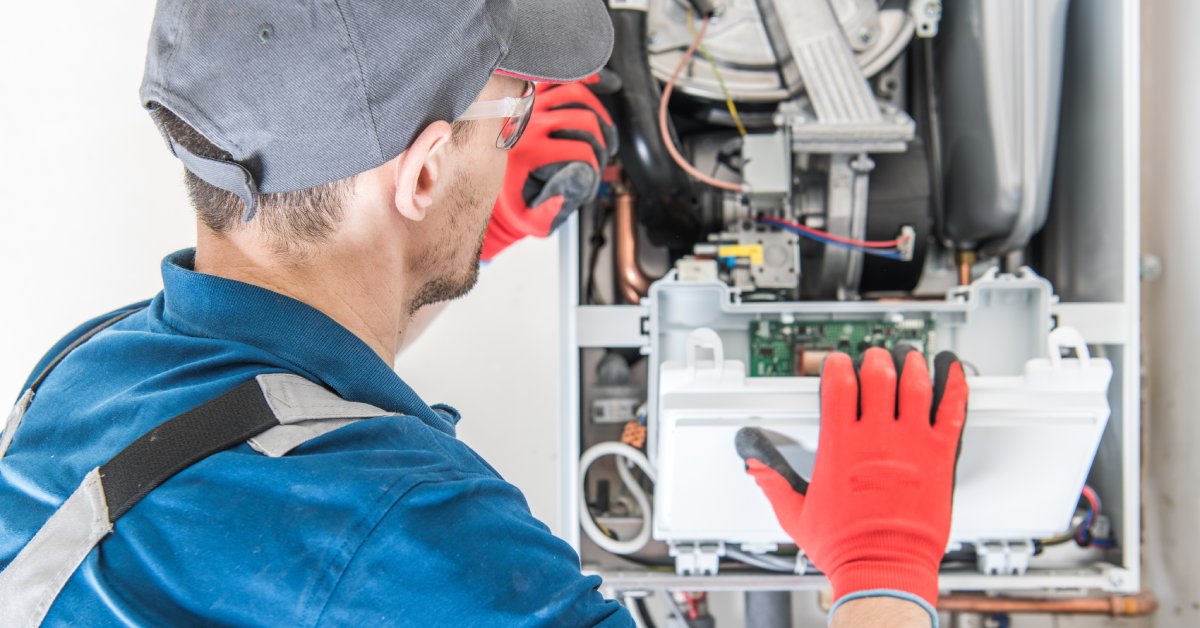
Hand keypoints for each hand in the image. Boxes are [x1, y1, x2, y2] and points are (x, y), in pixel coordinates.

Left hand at [481, 80, 616, 260]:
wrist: (482, 178)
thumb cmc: (510, 197)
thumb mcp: (528, 217)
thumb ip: (550, 212)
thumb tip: (572, 189)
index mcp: (529, 152)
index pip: (580, 150)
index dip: (596, 165)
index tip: (593, 173)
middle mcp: (528, 123)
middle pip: (584, 119)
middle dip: (601, 141)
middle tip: (601, 155)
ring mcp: (529, 104)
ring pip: (575, 92)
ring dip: (597, 112)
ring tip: (601, 131)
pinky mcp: (529, 93)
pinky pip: (558, 77)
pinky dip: (581, 78)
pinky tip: (598, 85)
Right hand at [735, 346, 967, 609]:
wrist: (884, 569)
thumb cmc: (845, 546)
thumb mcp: (796, 514)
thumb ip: (774, 483)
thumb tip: (756, 467)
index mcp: (840, 446)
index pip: (838, 385)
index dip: (836, 366)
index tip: (837, 363)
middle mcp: (876, 439)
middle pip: (878, 375)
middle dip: (875, 360)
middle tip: (875, 358)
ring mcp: (911, 445)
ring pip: (915, 386)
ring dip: (912, 365)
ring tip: (909, 357)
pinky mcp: (939, 457)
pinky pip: (952, 412)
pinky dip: (954, 387)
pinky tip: (953, 372)